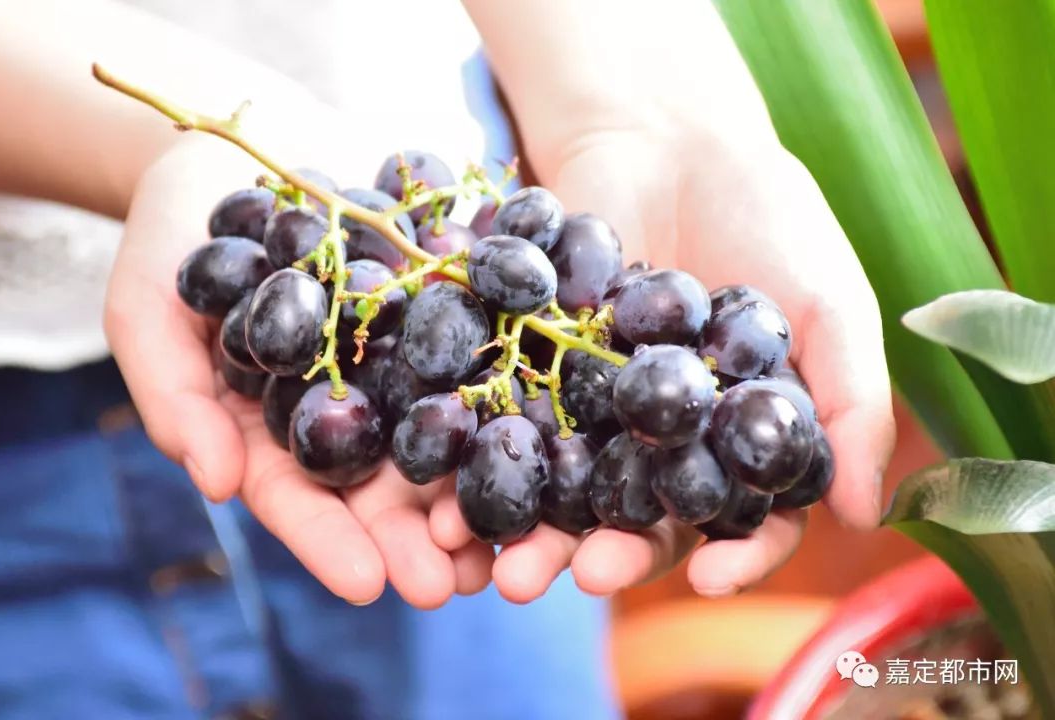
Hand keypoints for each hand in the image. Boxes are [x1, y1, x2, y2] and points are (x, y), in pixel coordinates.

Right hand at [106, 133, 494, 608]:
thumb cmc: (179, 234)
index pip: (298, 498)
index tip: (369, 587)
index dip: (330, 543)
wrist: (241, 150)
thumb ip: (172, 393)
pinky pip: (482, 352)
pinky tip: (551, 427)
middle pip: (380, 487)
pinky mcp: (443, 310)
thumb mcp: (150, 308)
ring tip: (516, 539)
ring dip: (477, 487)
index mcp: (271, 427)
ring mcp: (398, 363)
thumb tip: (213, 483)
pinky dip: (514, 391)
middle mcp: (344, 409)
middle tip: (454, 586)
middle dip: (416, 539)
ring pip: (441, 436)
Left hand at [428, 122, 895, 601]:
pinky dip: (485, 464)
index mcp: (740, 440)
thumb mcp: (830, 304)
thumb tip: (863, 513)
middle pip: (647, 520)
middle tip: (589, 576)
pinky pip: (511, 428)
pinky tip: (453, 501)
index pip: (745, 519)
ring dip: (540, 536)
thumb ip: (851, 402)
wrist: (668, 139)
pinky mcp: (536, 375)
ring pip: (570, 492)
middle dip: (618, 557)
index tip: (712, 581)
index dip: (736, 557)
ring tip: (510, 571)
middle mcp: (668, 442)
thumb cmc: (769, 215)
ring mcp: (598, 413)